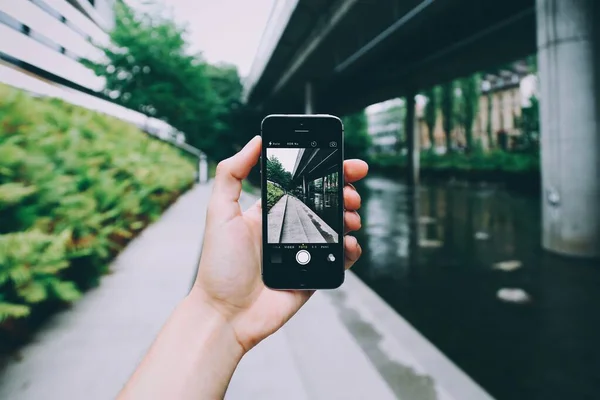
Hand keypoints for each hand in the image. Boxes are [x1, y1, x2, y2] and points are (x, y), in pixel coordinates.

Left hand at [192, 136, 367, 352]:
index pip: (303, 183)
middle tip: (351, 191)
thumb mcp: (220, 212)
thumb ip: (232, 174)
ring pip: (338, 227)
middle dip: (345, 191)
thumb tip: (254, 141)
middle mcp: (291, 227)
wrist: (227, 314)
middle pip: (327, 201)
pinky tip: (349, 243)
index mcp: (272, 210)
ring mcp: (305, 250)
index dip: (325, 170)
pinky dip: (352, 249)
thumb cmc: (220, 266)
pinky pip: (341, 258)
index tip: (343, 160)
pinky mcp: (315, 273)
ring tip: (350, 216)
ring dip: (351, 216)